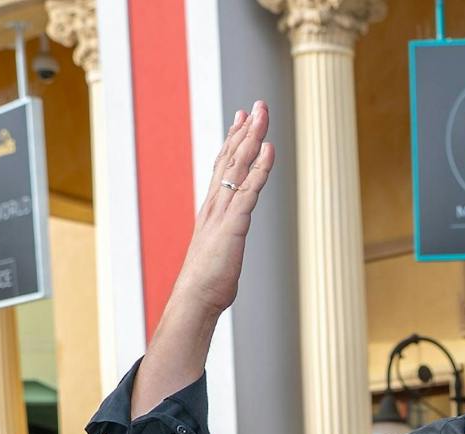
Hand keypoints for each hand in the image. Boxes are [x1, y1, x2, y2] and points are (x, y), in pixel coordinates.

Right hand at [175, 101, 275, 318]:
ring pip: (239, 166)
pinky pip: (249, 190)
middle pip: (232, 158)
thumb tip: (227, 245)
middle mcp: (216, 203)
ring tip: (263, 114)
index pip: (224, 167)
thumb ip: (224, 241)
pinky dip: (260, 168)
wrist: (195, 298)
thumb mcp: (218, 253)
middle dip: (246, 130)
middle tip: (257, 105)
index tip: (242, 119)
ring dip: (253, 138)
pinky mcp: (233, 225)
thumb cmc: (206, 283)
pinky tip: (269, 150)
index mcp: (213, 209)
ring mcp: (224, 212)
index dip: (234, 141)